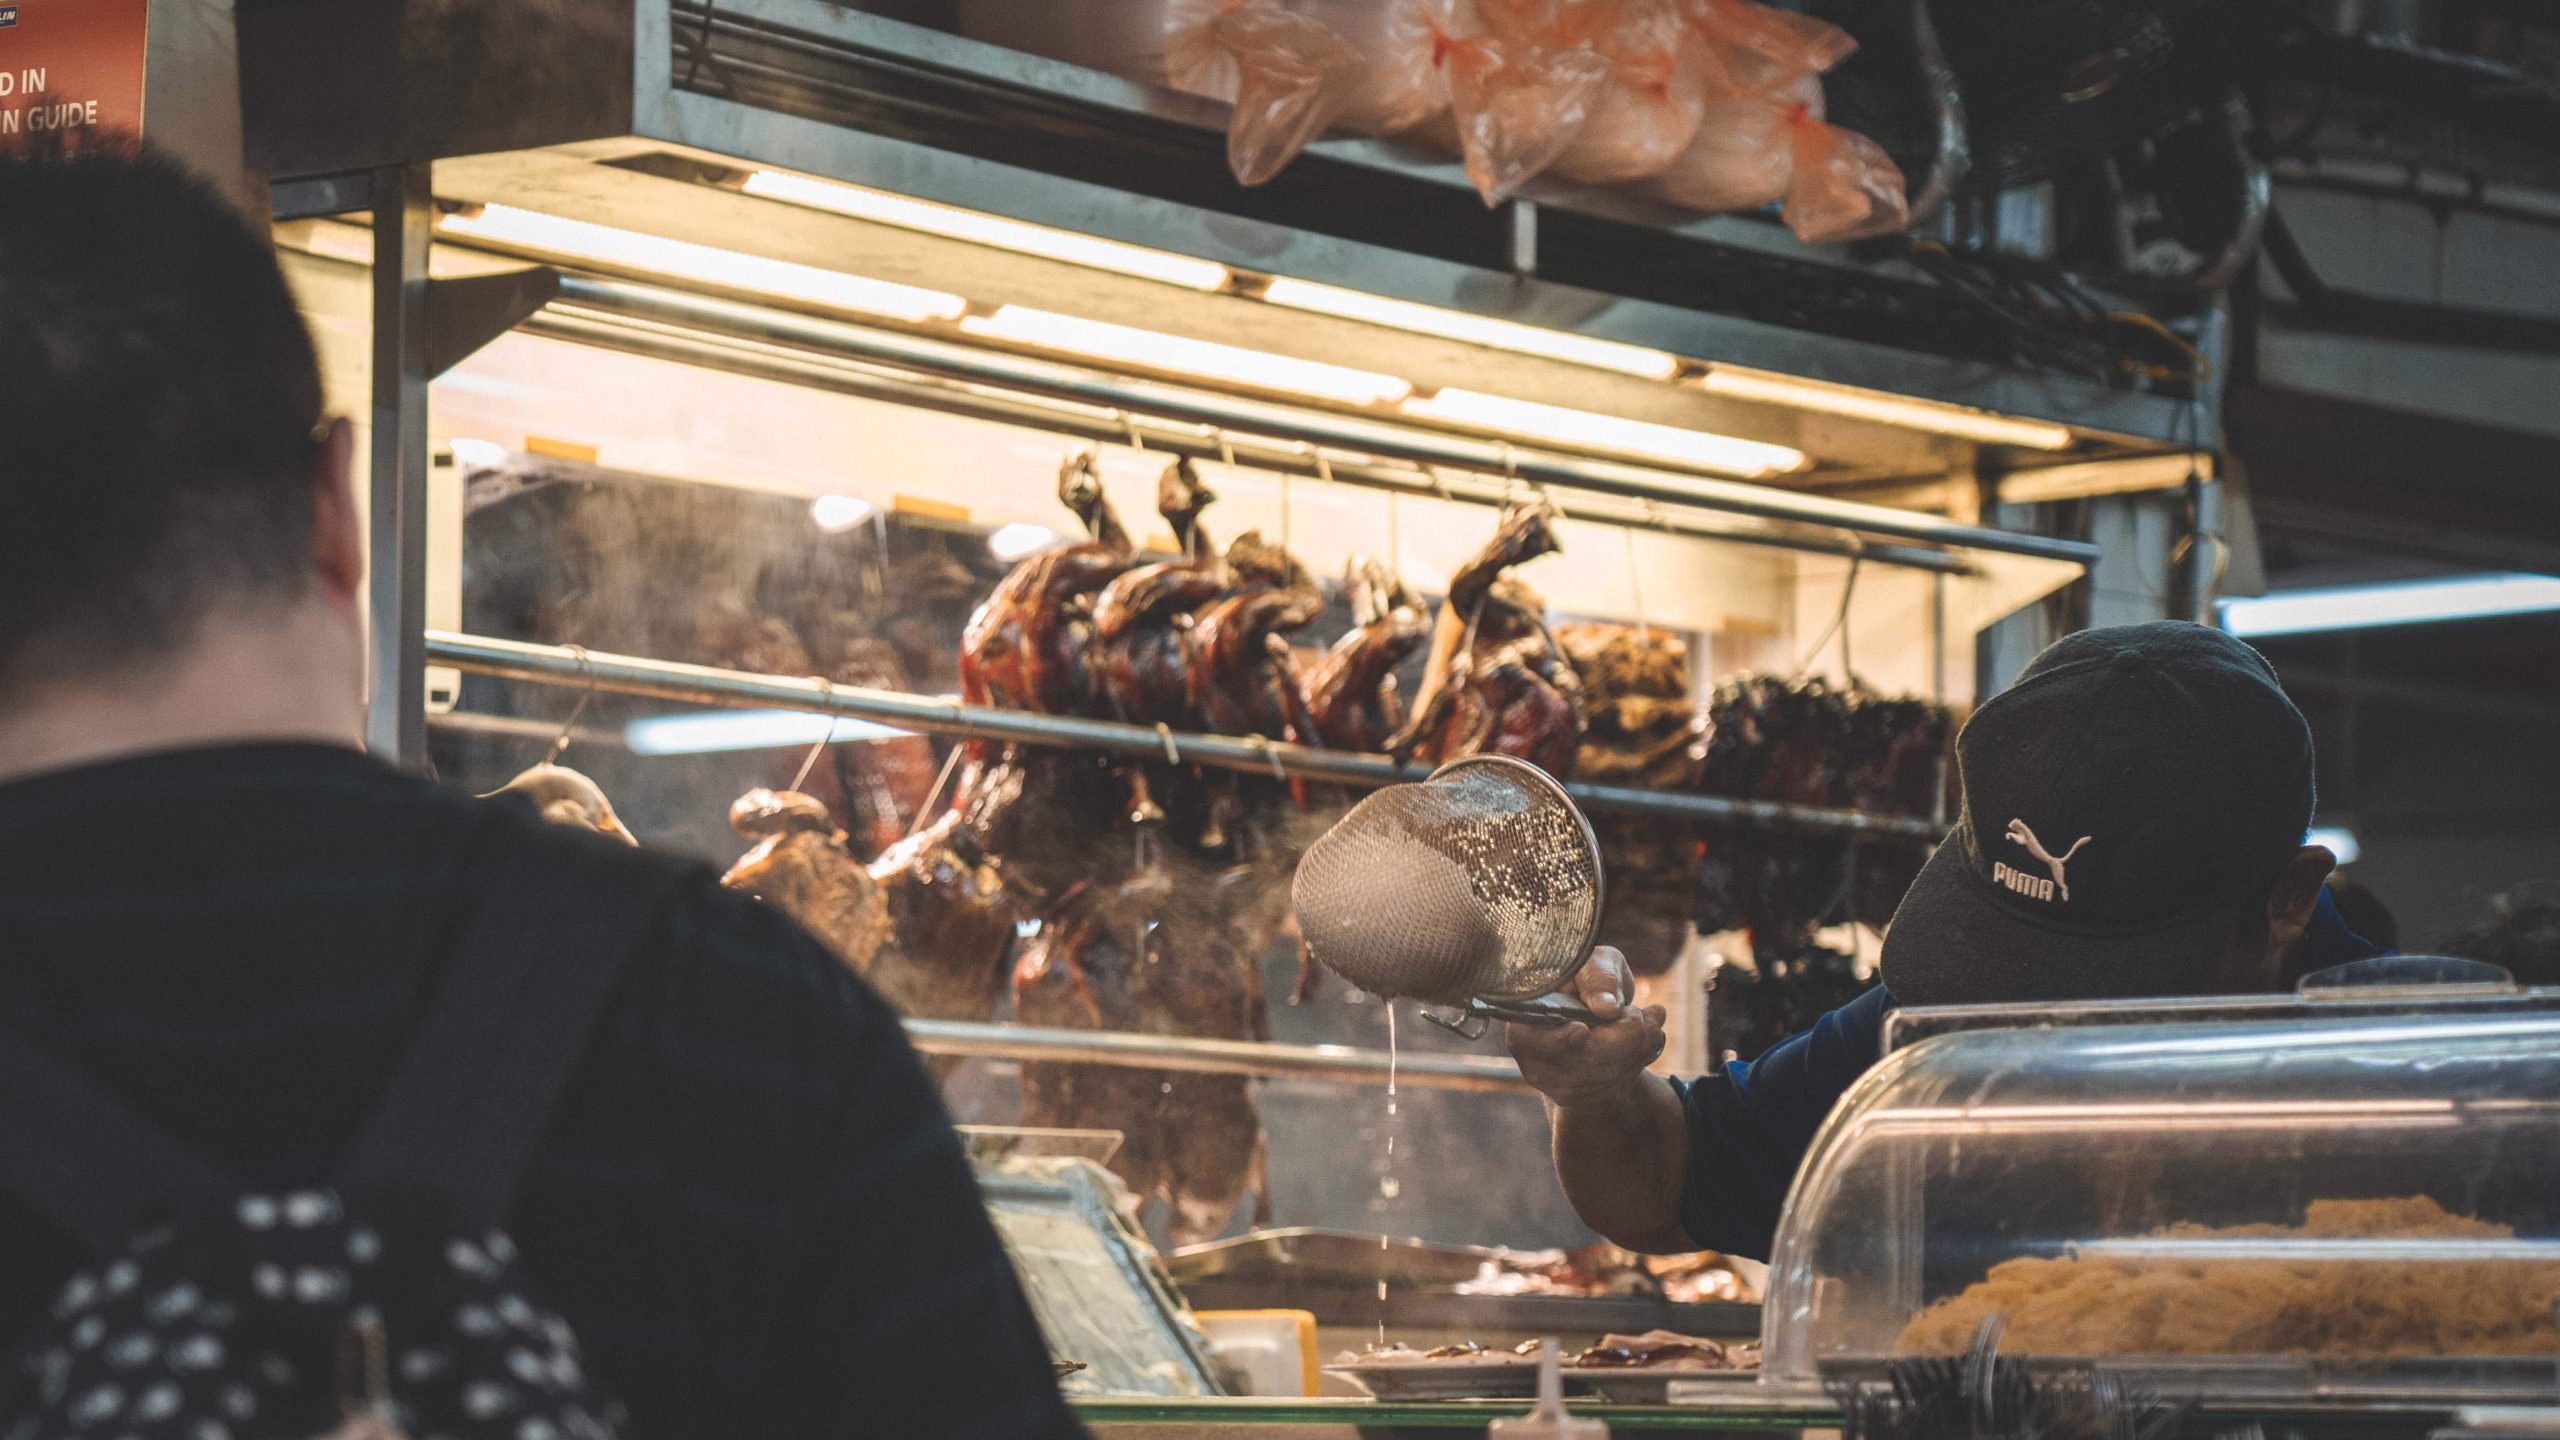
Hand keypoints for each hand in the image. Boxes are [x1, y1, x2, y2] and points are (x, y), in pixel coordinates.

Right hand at [1504, 947, 1666, 1111]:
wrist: (1596, 1008)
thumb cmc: (1587, 979)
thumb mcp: (1593, 964)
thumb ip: (1598, 977)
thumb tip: (1607, 1007)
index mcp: (1523, 1023)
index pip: (1529, 1040)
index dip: (1556, 1039)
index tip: (1581, 1030)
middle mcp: (1533, 1061)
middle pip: (1579, 1062)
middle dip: (1621, 1038)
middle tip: (1645, 1014)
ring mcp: (1557, 1085)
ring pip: (1604, 1075)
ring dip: (1639, 1047)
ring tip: (1653, 1018)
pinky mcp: (1583, 1098)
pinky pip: (1618, 1084)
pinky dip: (1641, 1059)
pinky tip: (1650, 1037)